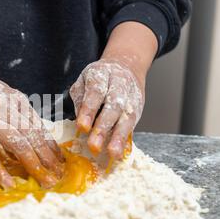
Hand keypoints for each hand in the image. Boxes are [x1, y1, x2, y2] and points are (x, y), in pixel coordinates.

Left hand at [69, 22, 156, 159]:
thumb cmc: (99, 78)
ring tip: (112, 153)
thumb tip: (80, 120)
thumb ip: (80, 99)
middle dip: (103, 127)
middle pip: (113, 106)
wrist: (126, 65)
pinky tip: (121, 151)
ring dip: (119, 136)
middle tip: (94, 145)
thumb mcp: (83, 81)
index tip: (82, 127)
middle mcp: (119, 84)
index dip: (89, 110)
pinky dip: (126, 138)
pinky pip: (133, 123)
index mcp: (101, 74)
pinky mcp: (139, 106)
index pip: (95, 92)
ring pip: (127, 116)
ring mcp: (131, 96)